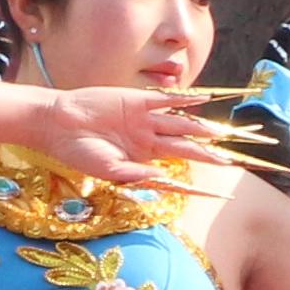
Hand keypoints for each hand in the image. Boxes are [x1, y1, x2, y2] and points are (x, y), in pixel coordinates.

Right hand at [27, 82, 231, 185]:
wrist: (57, 124)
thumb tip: (164, 177)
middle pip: (186, 145)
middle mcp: (149, 139)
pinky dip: (184, 101)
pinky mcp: (138, 101)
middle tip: (232, 161)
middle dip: (209, 152)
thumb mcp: (108, 170)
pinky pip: (166, 101)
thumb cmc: (78, 152)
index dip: (195, 178)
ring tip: (222, 135)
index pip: (177, 168)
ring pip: (181, 124)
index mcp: (143, 158)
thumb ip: (136, 174)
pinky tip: (203, 101)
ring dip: (202, 129)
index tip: (219, 188)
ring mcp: (145, 119)